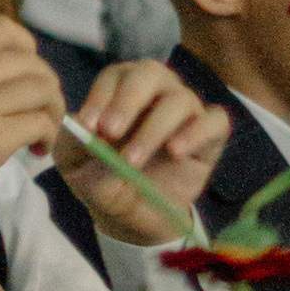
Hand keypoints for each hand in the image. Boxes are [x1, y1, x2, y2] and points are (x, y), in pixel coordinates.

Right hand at [0, 19, 65, 290]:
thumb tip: (16, 65)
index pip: (4, 28)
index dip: (28, 49)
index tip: (27, 74)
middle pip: (32, 61)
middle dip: (48, 87)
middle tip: (43, 112)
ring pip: (43, 90)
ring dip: (53, 112)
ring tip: (42, 133)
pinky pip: (41, 123)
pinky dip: (48, 136)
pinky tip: (36, 150)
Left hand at [59, 57, 229, 246]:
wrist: (132, 217)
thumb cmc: (102, 179)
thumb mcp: (76, 166)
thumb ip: (75, 144)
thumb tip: (84, 127)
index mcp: (121, 91)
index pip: (115, 77)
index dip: (101, 97)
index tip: (88, 127)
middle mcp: (156, 93)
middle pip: (151, 73)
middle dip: (128, 100)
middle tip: (110, 131)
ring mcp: (185, 112)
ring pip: (180, 99)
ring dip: (153, 128)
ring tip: (132, 160)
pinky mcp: (209, 137)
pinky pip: (214, 121)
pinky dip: (197, 132)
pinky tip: (176, 151)